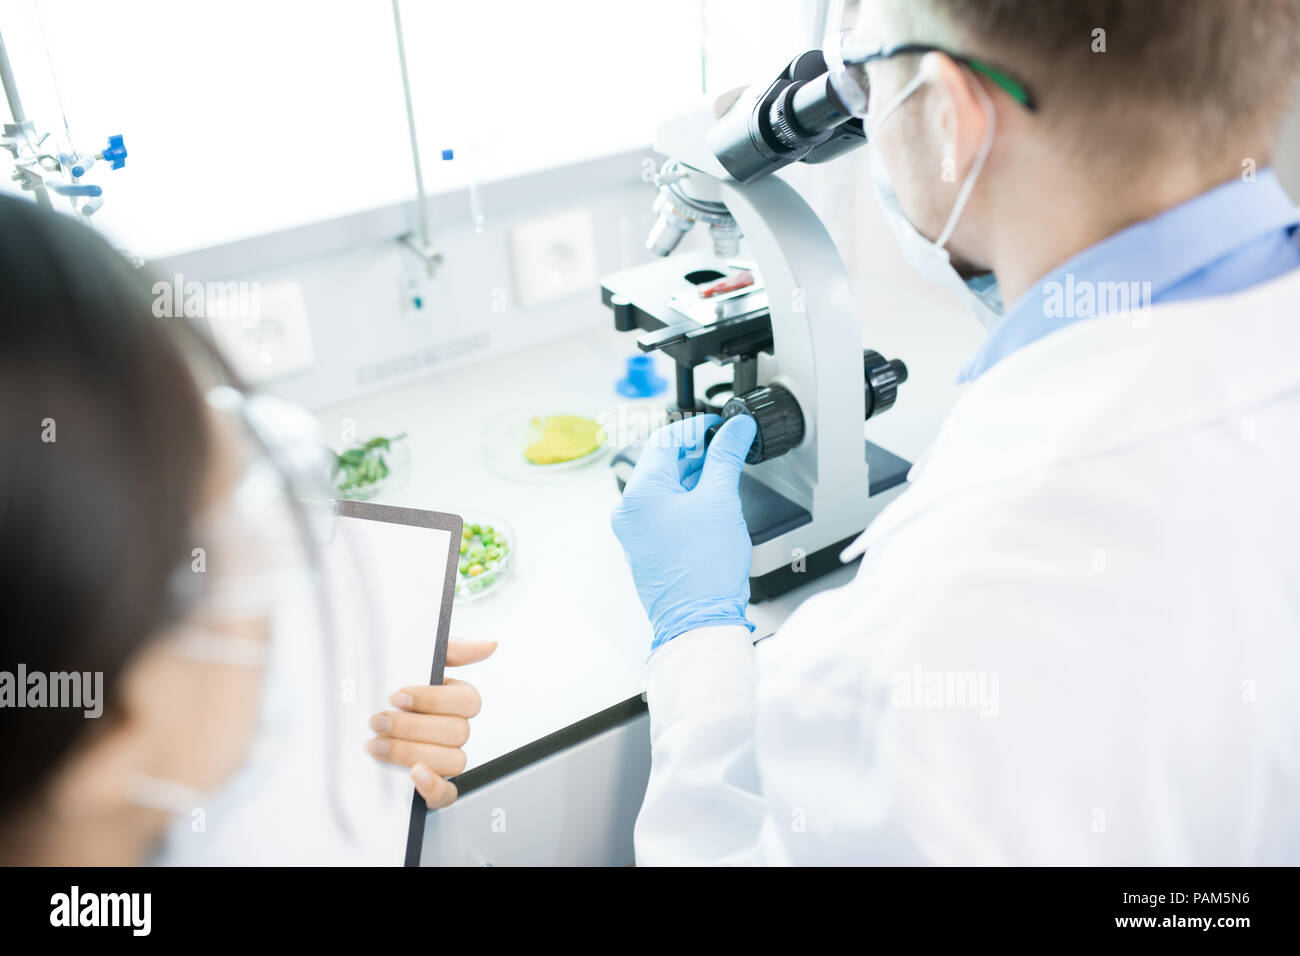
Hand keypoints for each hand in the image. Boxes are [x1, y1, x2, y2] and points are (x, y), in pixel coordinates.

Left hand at [365, 638, 496, 807]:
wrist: (344, 713)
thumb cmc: (384, 686)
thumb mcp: (412, 660)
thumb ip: (451, 650)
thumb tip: (490, 644)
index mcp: (454, 700)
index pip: (467, 701)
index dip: (433, 700)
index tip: (396, 696)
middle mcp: (454, 730)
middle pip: (457, 732)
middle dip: (411, 727)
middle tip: (377, 721)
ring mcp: (444, 759)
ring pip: (453, 760)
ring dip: (412, 752)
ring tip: (376, 744)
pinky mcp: (431, 787)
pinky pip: (447, 794)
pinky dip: (434, 786)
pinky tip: (415, 774)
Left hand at [611, 413, 757, 650]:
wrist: (700, 621)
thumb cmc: (705, 569)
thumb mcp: (720, 500)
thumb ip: (727, 456)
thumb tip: (736, 428)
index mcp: (639, 493)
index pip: (665, 440)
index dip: (696, 426)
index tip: (720, 424)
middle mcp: (629, 510)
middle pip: (662, 463)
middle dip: (695, 450)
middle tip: (726, 444)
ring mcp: (635, 531)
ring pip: (663, 488)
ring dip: (692, 474)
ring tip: (723, 469)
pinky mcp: (647, 547)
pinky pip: (663, 511)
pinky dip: (685, 498)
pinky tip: (710, 499)